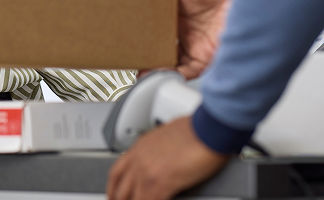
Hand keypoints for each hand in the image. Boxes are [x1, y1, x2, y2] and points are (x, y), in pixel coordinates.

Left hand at [107, 116, 228, 199]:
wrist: (208, 130)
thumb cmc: (197, 130)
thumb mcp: (168, 137)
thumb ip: (160, 151)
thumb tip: (163, 160)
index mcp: (141, 146)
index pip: (118, 171)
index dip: (115, 186)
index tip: (115, 194)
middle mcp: (139, 158)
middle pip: (119, 187)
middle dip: (118, 198)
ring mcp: (147, 171)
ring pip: (131, 197)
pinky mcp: (160, 183)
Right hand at [117, 0, 233, 78]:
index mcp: (175, 8)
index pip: (150, 22)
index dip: (136, 30)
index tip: (122, 34)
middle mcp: (184, 28)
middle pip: (157, 44)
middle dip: (142, 51)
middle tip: (127, 54)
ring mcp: (194, 43)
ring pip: (168, 60)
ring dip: (153, 66)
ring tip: (138, 67)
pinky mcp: (204, 57)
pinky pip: (184, 70)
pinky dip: (171, 74)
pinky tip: (159, 73)